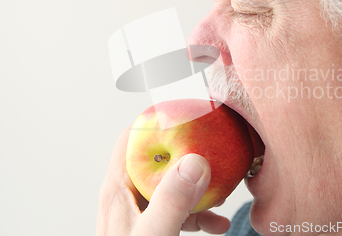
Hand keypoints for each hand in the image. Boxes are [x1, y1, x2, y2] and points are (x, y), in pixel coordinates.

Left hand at [96, 126, 230, 235]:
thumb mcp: (153, 235)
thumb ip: (171, 201)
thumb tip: (195, 161)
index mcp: (119, 189)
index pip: (131, 140)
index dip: (156, 123)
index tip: (187, 118)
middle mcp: (128, 196)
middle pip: (157, 160)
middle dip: (188, 158)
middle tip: (214, 154)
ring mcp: (140, 213)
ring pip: (171, 186)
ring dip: (197, 189)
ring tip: (221, 197)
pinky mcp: (152, 228)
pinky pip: (176, 211)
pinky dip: (197, 214)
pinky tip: (216, 225)